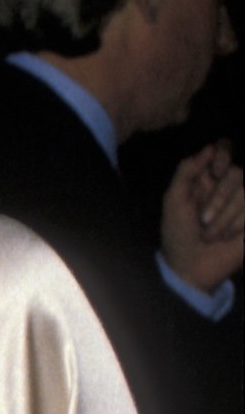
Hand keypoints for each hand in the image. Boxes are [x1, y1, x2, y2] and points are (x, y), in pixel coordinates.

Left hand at [160, 142, 243, 292]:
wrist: (191, 266)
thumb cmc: (178, 234)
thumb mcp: (174, 200)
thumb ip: (187, 170)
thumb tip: (210, 147)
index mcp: (207, 177)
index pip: (225, 148)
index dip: (224, 156)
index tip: (216, 172)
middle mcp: (228, 185)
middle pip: (237, 172)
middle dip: (218, 199)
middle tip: (203, 220)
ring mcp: (243, 202)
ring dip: (225, 217)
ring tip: (212, 234)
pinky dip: (237, 224)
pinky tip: (228, 237)